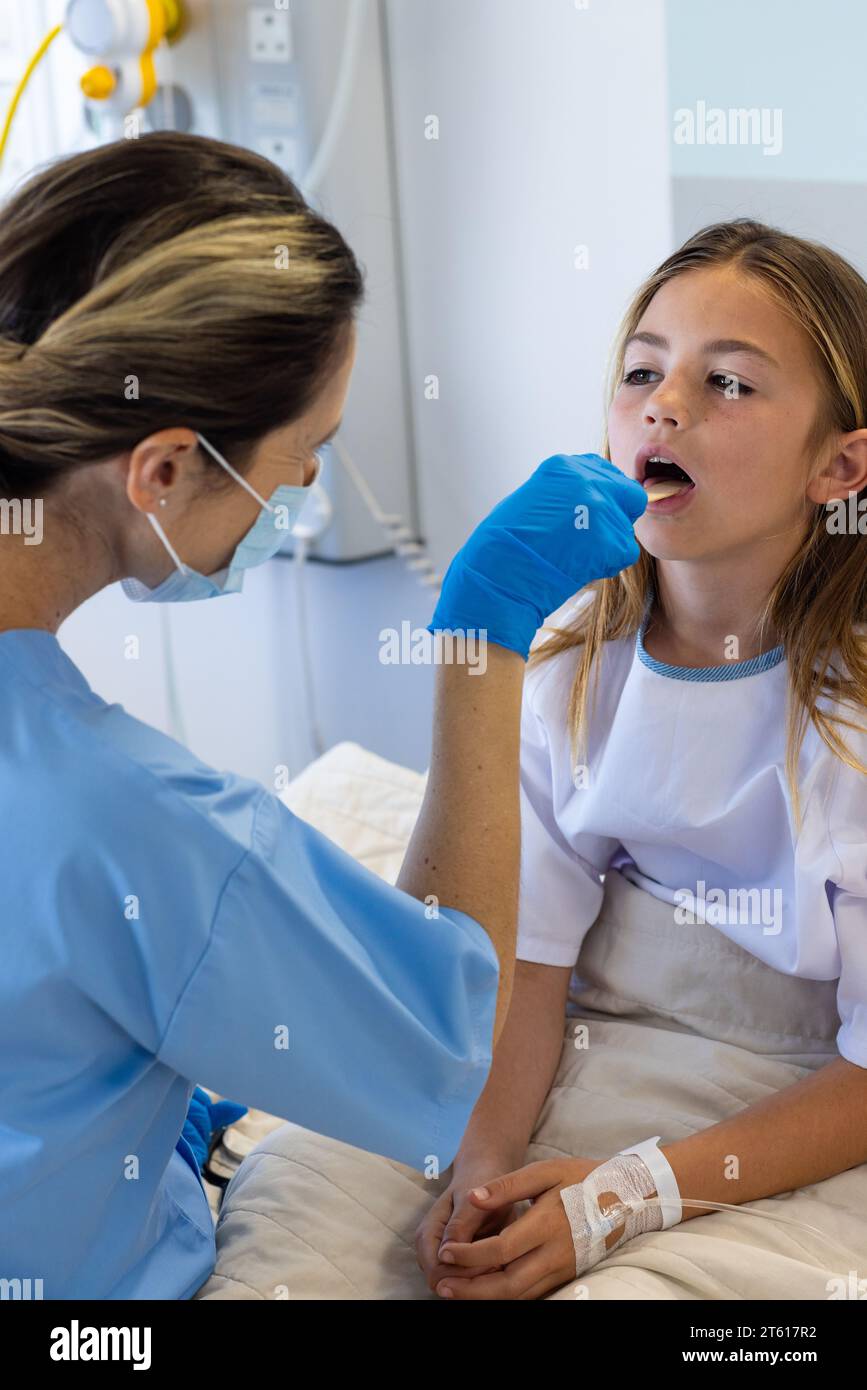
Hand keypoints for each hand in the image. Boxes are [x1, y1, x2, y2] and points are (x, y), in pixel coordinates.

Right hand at [414, 1153, 525, 1293]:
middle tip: (503, 1262)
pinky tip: (502, 1261)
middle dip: (475, 1279)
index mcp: (427, 1236)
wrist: (483, 1174)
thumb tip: (446, 1254)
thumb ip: (459, 1224)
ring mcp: (443, 1259)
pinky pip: (470, 1282)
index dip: (465, 1275)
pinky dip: (486, 1276)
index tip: (494, 1261)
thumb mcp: (470, 1199)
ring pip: (460, 1287)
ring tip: (504, 1260)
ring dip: (482, 1279)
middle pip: (448, 1285)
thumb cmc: (477, 1183)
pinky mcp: (458, 1263)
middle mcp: (430, 1252)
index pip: (437, 1274)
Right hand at [427, 453, 647, 658]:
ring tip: (574, 556)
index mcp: (565, 467)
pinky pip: (625, 553)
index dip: (603, 496)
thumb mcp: (533, 500)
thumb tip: (589, 504)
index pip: (605, 472)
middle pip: (628, 495)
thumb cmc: (505, 543)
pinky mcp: (612, 541)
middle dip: (617, 515)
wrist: (499, 572)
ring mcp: (603, 510)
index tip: (590, 514)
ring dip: (607, 545)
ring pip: (625, 528)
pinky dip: (608, 564)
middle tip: (593, 538)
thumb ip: (565, 495)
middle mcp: (589, 481)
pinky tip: (580, 567)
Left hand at [432, 1157, 608, 1300]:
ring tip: (455, 1292)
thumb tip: (473, 1198)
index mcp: (547, 1223)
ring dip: (484, 1298)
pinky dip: (505, 1297)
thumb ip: (508, 1185)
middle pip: (507, 1284)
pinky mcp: (567, 1277)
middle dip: (471, 1289)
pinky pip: (532, 1294)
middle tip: (442, 1286)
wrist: (627, 1198)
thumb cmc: (581, 1179)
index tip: (446, 1252)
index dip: (470, 1255)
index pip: (502, 1249)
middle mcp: (555, 1253)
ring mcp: (563, 1269)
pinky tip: (485, 1291)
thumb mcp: (545, 1170)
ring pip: (519, 1295)